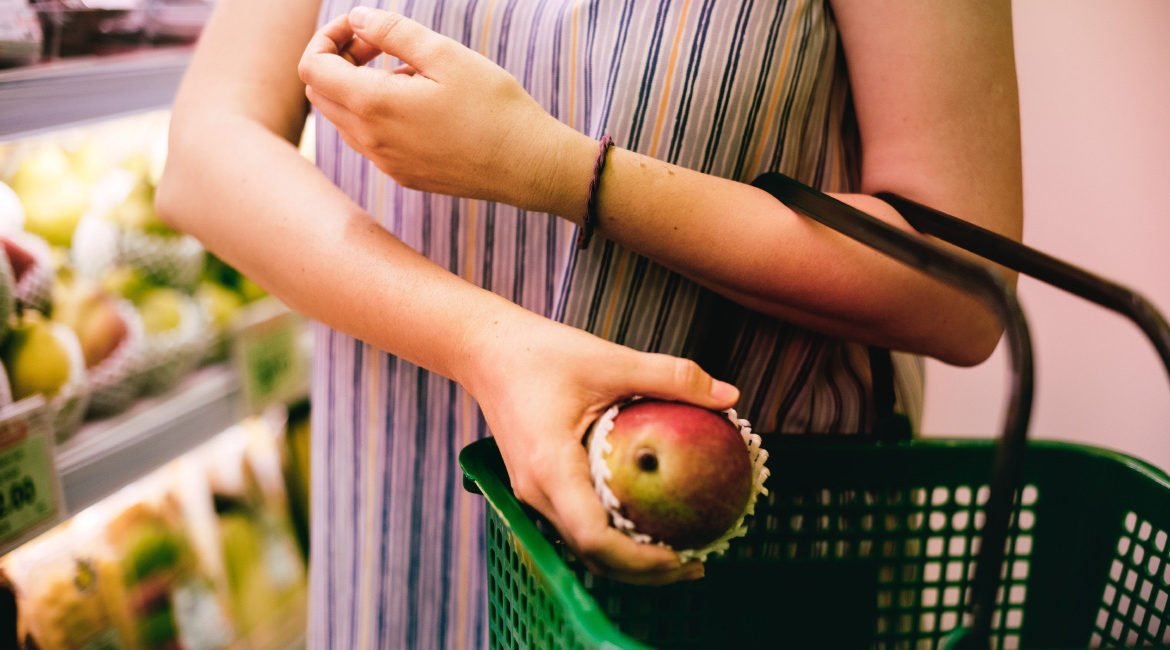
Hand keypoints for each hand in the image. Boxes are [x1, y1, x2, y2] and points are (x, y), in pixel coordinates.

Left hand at [298, 8, 591, 212]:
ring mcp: (386, 163)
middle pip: (320, 94)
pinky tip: (421, 104)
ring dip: (358, 88)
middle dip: (338, 61)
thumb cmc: (493, 106)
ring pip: (344, 120)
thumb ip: (392, 31)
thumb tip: (358, 19)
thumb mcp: (444, 54)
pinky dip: (378, 114)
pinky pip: (371, 141)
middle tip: (378, 45)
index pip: (312, 68)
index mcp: (373, 105)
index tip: (363, 29)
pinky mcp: (404, 176)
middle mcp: (370, 141)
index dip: (328, 38)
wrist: (528, 166)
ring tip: (408, 73)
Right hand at [462, 309, 740, 584]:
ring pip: (583, 546)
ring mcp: (533, 493)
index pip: (594, 536)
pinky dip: (613, 536)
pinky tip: (646, 522)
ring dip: (628, 559)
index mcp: (550, 466)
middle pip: (591, 554)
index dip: (639, 559)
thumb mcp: (610, 358)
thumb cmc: (540, 352)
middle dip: (644, 571)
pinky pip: (577, 524)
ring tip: (679, 553)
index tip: (682, 557)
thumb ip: (670, 376)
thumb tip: (730, 396)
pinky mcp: (537, 486)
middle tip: (696, 564)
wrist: (485, 351)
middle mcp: (537, 490)